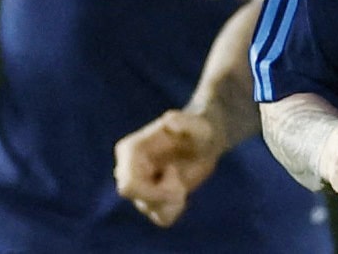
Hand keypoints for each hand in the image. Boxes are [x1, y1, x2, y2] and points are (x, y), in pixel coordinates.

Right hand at [114, 110, 223, 227]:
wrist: (208, 139)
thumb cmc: (201, 128)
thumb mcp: (198, 124)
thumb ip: (185, 121)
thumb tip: (169, 122)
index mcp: (131, 150)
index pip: (128, 185)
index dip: (152, 191)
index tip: (175, 177)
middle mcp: (129, 168)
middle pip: (135, 197)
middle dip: (162, 196)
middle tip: (181, 186)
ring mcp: (140, 185)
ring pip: (149, 208)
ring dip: (171, 201)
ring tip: (181, 185)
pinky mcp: (153, 197)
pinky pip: (159, 217)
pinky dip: (173, 210)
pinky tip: (182, 195)